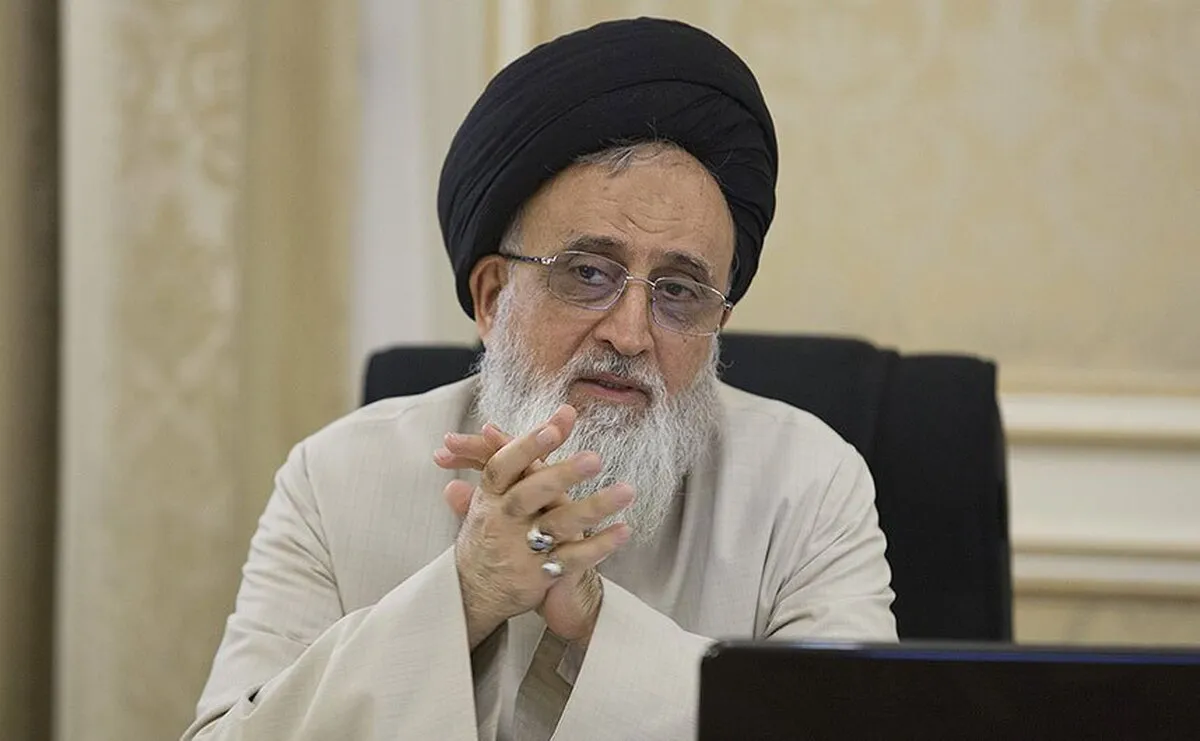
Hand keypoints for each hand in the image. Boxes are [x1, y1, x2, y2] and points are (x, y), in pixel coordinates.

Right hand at [437, 406, 632, 647]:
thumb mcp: (490, 495)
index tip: (555, 424)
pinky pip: (573, 560)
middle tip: (594, 458)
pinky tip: (624, 530)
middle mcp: (503, 520)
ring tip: (626, 491)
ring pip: (559, 525)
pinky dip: (599, 546)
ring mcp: (521, 549)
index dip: (527, 444)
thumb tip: (518, 420)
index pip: (503, 465)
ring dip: (593, 508)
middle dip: (560, 475)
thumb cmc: (488, 532)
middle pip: (530, 494)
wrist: (472, 593)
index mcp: (490, 496)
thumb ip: (508, 458)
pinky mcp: (540, 575)